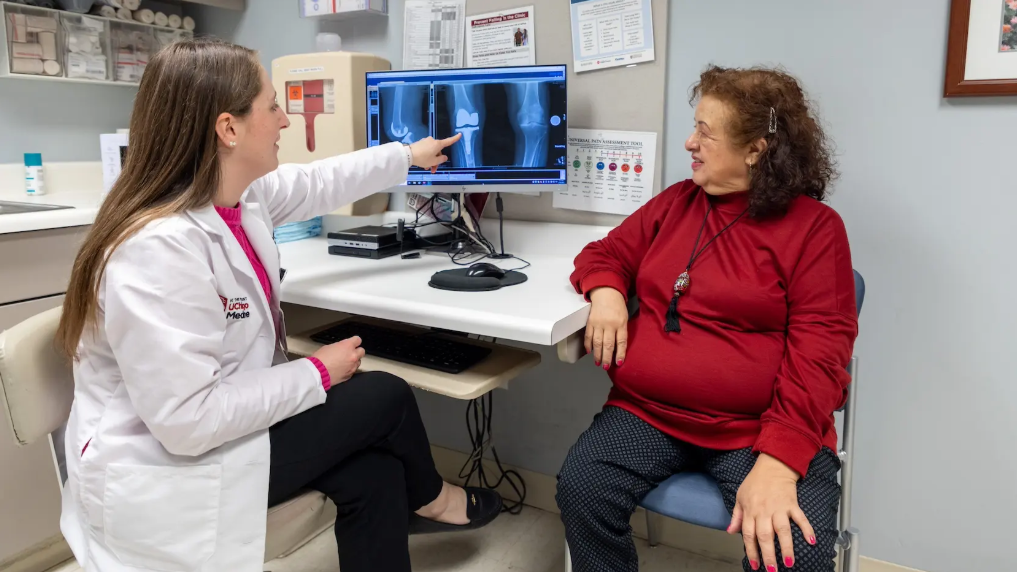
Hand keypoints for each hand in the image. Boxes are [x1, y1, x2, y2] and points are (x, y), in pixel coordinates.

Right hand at [311, 336, 364, 384]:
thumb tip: (342, 348)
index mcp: (348, 346)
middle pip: (362, 351)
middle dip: (357, 351)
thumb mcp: (329, 347)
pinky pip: (353, 370)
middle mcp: (353, 356)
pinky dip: (349, 369)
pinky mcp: (350, 375)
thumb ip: (340, 346)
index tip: (352, 343)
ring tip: (344, 362)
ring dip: (354, 361)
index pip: (358, 340)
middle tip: (349, 353)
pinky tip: (342, 370)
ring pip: (358, 362)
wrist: (317, 373)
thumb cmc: (320, 358)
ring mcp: (352, 366)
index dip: (354, 341)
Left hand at [408, 133, 460, 172]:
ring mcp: (426, 141)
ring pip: (432, 152)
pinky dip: (426, 157)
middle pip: (438, 151)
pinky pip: (426, 150)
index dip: (455, 138)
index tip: (460, 134)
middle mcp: (433, 141)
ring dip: (431, 160)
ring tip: (427, 168)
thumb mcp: (434, 161)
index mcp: (438, 144)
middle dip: (437, 160)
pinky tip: (423, 164)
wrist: (408, 155)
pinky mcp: (420, 143)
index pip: (449, 141)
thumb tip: (444, 157)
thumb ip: (441, 160)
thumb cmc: (423, 158)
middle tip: (433, 169)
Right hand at [585, 287, 627, 369]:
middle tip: (606, 367)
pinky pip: (588, 335)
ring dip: (597, 354)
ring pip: (597, 342)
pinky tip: (589, 351)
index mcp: (621, 323)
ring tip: (598, 362)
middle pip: (608, 344)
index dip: (620, 353)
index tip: (619, 363)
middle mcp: (609, 324)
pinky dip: (588, 344)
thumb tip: (618, 348)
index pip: (621, 342)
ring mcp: (599, 323)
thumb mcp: (624, 318)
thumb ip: (622, 331)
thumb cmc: (618, 306)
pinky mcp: (590, 322)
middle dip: (607, 357)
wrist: (606, 292)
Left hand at [728, 454, 814, 570]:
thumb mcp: (740, 497)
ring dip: (786, 547)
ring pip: (782, 530)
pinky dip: (806, 529)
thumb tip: (730, 531)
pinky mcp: (792, 504)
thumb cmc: (755, 481)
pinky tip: (811, 541)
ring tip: (788, 562)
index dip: (751, 550)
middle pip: (765, 536)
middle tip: (772, 569)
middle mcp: (764, 511)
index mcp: (750, 511)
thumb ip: (736, 516)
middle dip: (768, 554)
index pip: (749, 534)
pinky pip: (800, 518)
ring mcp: (779, 508)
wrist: (772, 466)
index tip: (755, 564)